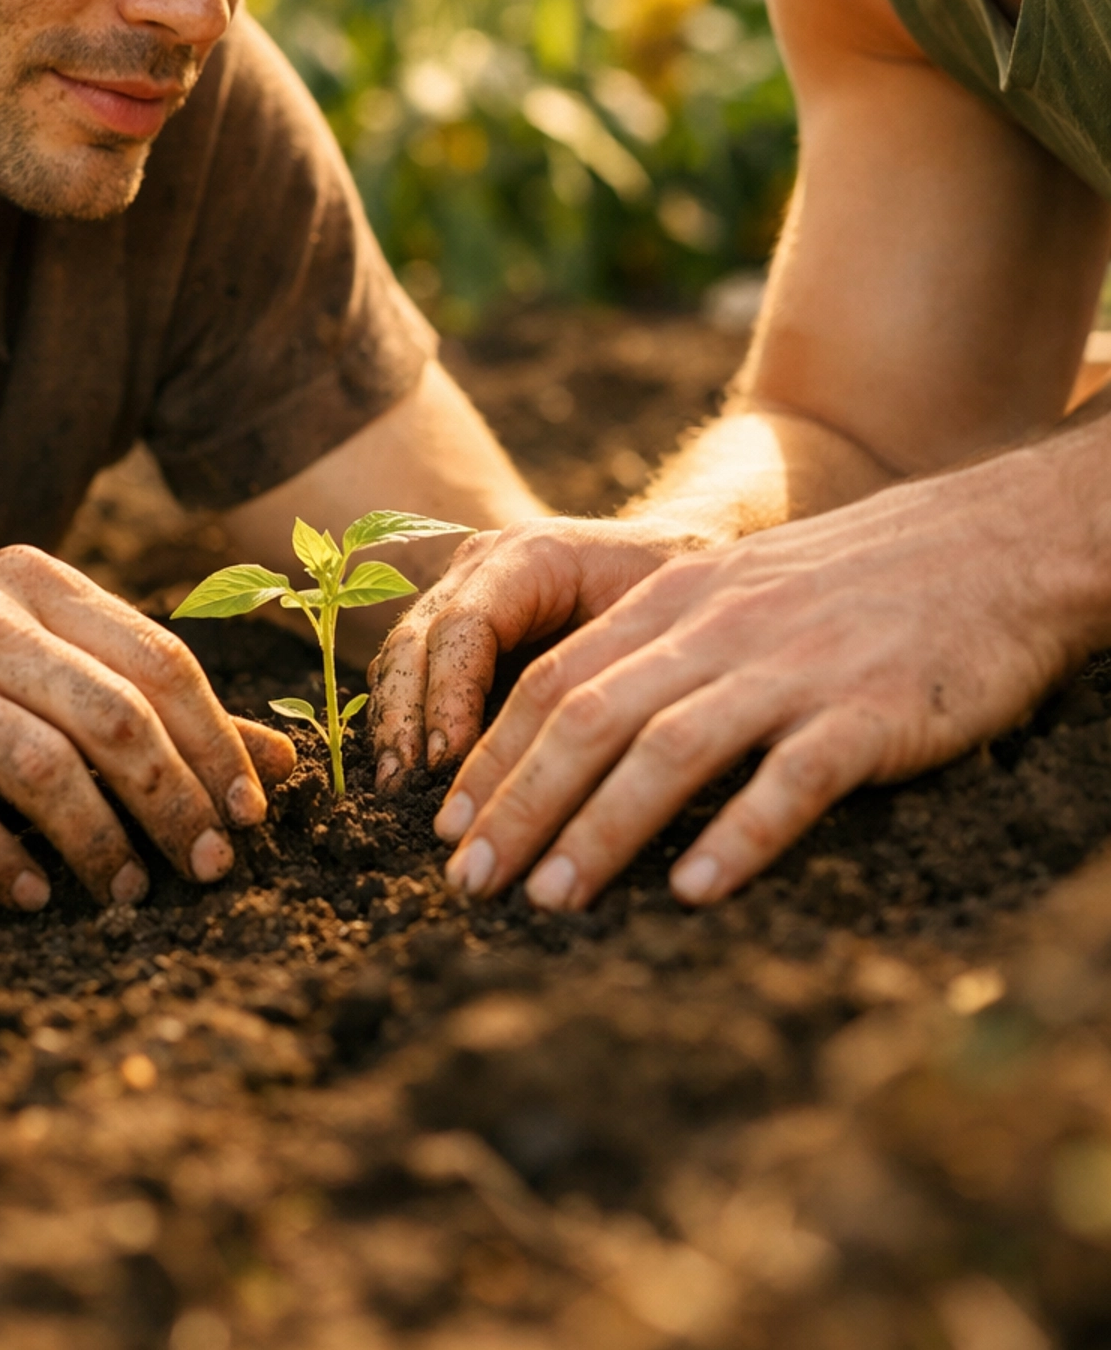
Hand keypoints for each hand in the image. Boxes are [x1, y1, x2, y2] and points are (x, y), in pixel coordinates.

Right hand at [0, 547, 294, 909]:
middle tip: (210, 866)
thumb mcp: (30, 669)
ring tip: (127, 895)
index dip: (217, 739)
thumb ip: (144, 705)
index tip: (253, 810)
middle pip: (113, 712)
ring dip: (100, 842)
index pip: (158, 656)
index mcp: (30, 581)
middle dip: (177, 799)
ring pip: (42, 764)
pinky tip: (30, 897)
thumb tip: (278, 762)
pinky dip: (0, 862)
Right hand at [367, 516, 697, 784]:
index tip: (447, 763)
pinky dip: (405, 720)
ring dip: (394, 722)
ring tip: (394, 790)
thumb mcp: (669, 627)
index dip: (449, 695)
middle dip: (407, 715)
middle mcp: (485, 564)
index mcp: (532, 553)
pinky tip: (405, 776)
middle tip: (405, 787)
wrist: (681, 560)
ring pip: (405, 653)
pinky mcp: (461, 625)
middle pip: (421, 637)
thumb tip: (587, 756)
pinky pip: (415, 669)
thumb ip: (621, 677)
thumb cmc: (688, 596)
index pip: (466, 624)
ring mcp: (465, 590)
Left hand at [430, 461, 1089, 912]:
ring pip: (668, 750)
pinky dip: (734, 835)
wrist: (994, 544)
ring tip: (550, 899)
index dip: (495, 754)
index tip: (449, 827)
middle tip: (469, 882)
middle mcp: (720, 630)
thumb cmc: (863, 580)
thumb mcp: (744, 587)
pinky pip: (788, 780)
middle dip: (519, 804)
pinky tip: (694, 891)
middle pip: (589, 718)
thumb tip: (583, 725)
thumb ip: (669, 641)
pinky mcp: (866, 713)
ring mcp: (792, 670)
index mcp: (681, 599)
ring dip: (600, 830)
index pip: (558, 679)